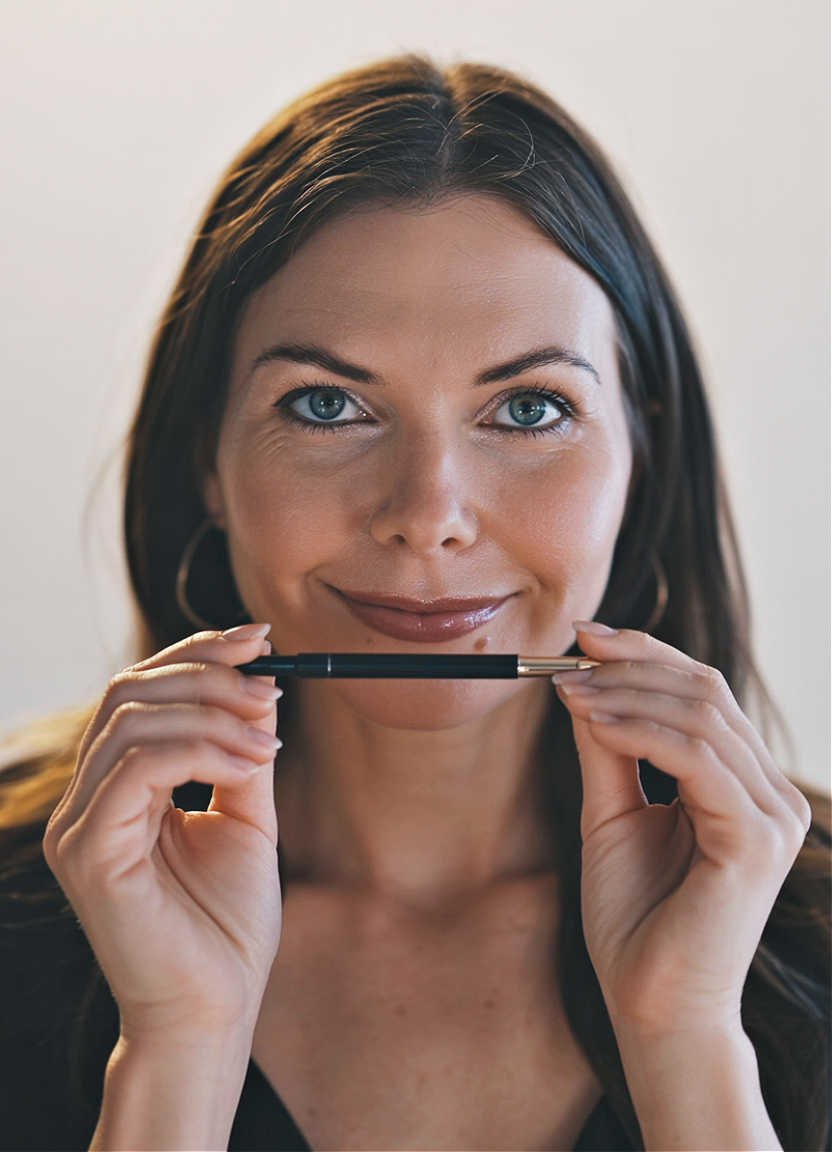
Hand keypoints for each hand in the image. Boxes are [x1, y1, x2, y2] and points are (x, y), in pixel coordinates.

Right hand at [42, 622, 283, 1040]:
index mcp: (116, 788)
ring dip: (213, 713)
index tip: (259, 637)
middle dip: (208, 673)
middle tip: (272, 685)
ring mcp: (78, 825)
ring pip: (130, 720)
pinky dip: (202, 750)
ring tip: (268, 738)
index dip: (197, 652)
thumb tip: (261, 682)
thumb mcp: (245, 816)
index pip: (139, 691)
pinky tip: (250, 764)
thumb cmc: (227, 924)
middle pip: (128, 691)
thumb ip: (242, 752)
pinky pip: (136, 767)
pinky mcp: (86, 852)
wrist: (216, 1008)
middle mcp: (86, 800)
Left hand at [553, 621, 811, 1037]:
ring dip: (624, 693)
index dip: (643, 653)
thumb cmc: (634, 918)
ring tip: (567, 692)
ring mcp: (772, 815)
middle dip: (629, 665)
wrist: (650, 1007)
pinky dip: (639, 731)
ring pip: (701, 714)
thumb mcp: (612, 812)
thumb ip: (608, 748)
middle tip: (565, 658)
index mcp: (743, 783)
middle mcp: (770, 792)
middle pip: (704, 689)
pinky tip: (593, 723)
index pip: (702, 690)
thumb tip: (582, 681)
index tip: (580, 636)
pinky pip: (697, 759)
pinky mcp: (756, 840)